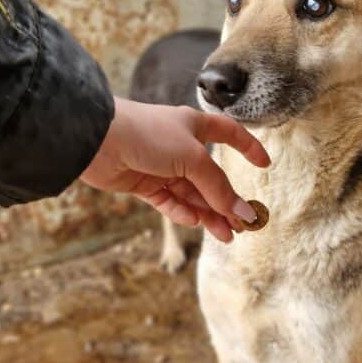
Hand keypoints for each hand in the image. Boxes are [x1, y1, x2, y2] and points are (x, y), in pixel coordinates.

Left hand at [80, 97, 269, 241]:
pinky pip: (170, 203)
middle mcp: (179, 146)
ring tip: (227, 236)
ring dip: (210, 215)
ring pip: (192, 195)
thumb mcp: (193, 159)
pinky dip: (182, 213)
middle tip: (245, 225)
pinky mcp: (143, 184)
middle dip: (228, 201)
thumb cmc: (147, 135)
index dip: (248, 148)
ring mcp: (161, 166)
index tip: (265, 165)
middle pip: (211, 178)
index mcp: (194, 126)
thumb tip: (243, 213)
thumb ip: (219, 189)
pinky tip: (195, 222)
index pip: (229, 134)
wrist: (97, 140)